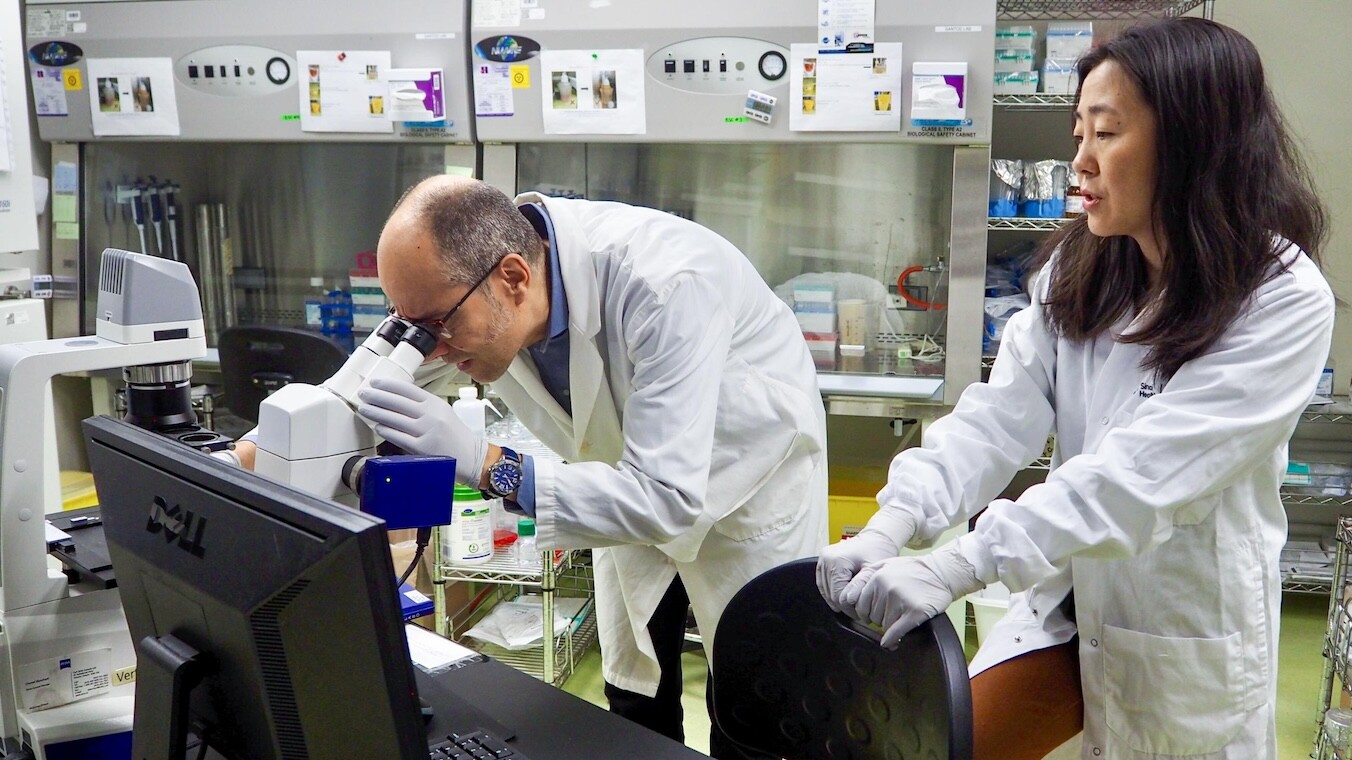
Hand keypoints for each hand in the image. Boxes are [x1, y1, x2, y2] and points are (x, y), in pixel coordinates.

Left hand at [356, 377, 487, 486]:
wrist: (472, 456)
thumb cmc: (456, 435)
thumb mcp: (443, 412)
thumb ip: (423, 405)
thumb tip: (396, 398)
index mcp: (435, 403)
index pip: (407, 389)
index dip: (388, 385)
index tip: (374, 383)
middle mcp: (431, 415)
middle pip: (397, 402)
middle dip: (377, 396)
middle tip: (363, 394)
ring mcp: (426, 431)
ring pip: (394, 418)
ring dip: (376, 412)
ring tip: (364, 408)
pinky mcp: (422, 448)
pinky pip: (399, 437)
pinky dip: (386, 430)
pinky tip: (378, 426)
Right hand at [815, 510, 916, 613]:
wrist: (875, 537)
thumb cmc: (877, 551)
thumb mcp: (873, 570)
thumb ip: (860, 586)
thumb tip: (847, 602)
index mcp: (837, 561)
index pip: (838, 594)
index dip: (849, 608)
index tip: (862, 614)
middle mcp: (826, 559)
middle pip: (831, 594)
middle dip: (844, 606)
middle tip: (859, 613)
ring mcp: (822, 559)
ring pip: (826, 591)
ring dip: (838, 601)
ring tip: (853, 606)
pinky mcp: (822, 560)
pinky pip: (823, 583)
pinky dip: (831, 592)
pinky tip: (842, 598)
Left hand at [847, 541, 982, 648]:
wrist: (941, 572)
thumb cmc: (914, 570)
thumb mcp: (886, 564)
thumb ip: (867, 576)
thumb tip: (850, 598)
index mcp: (875, 577)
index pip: (860, 605)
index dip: (866, 613)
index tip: (871, 616)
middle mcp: (885, 588)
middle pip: (872, 616)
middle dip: (880, 618)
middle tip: (892, 613)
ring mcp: (900, 600)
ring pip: (884, 625)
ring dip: (891, 625)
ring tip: (901, 616)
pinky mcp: (914, 611)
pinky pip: (896, 632)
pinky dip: (892, 639)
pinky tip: (893, 642)